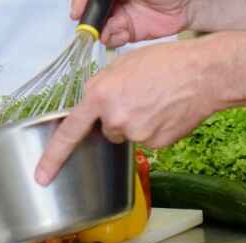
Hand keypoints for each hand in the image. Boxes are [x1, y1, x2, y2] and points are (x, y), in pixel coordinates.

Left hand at [35, 39, 223, 185]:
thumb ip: (102, 86)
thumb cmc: (166, 63)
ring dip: (137, 123)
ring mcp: (136, 134)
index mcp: (101, 96)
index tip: (42, 175)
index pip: (69, 131)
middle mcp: (115, 119)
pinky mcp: (156, 144)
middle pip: (107, 130)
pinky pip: (148, 140)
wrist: (203, 75)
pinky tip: (166, 113)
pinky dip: (154, 129)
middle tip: (138, 98)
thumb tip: (98, 102)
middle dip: (117, 118)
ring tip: (156, 102)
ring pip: (128, 134)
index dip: (53, 156)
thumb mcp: (123, 64)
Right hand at [71, 0, 192, 46]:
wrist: (188, 4)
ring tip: (111, 29)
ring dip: (102, 31)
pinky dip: (112, 39)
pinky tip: (119, 35)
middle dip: (90, 20)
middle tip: (91, 26)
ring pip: (100, 27)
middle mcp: (113, 2)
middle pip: (92, 13)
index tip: (77, 12)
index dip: (81, 4)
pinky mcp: (128, 33)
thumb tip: (93, 0)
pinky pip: (113, 39)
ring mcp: (119, 17)